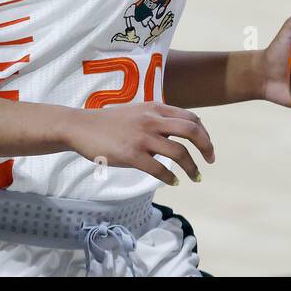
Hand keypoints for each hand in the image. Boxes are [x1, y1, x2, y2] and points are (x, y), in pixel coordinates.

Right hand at [64, 102, 214, 185]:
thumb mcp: (137, 111)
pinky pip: (159, 169)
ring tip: (195, 177)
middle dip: (207, 147)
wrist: (80, 126)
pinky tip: (174, 182)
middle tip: (211, 161)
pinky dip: (170, 178)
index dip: (204, 133)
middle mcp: (152, 120)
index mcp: (155, 108)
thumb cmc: (108, 122)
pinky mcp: (131, 154)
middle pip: (191, 131)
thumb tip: (176, 132)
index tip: (207, 146)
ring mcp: (142, 137)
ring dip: (192, 167)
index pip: (191, 118)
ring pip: (179, 152)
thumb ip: (156, 118)